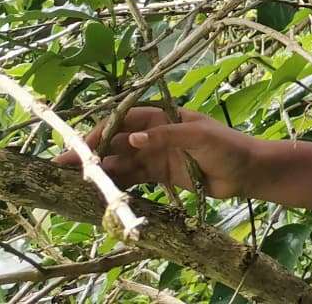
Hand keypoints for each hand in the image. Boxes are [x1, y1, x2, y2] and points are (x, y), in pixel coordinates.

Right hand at [51, 107, 253, 198]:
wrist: (248, 172)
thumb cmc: (229, 147)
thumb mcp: (201, 137)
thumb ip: (168, 136)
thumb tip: (134, 139)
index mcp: (162, 119)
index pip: (124, 121)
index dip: (101, 131)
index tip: (82, 145)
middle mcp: (154, 136)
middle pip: (116, 143)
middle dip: (90, 153)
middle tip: (63, 167)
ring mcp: (156, 157)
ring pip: (120, 163)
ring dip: (99, 172)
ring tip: (73, 183)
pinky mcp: (160, 176)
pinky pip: (132, 179)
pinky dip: (116, 185)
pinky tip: (98, 193)